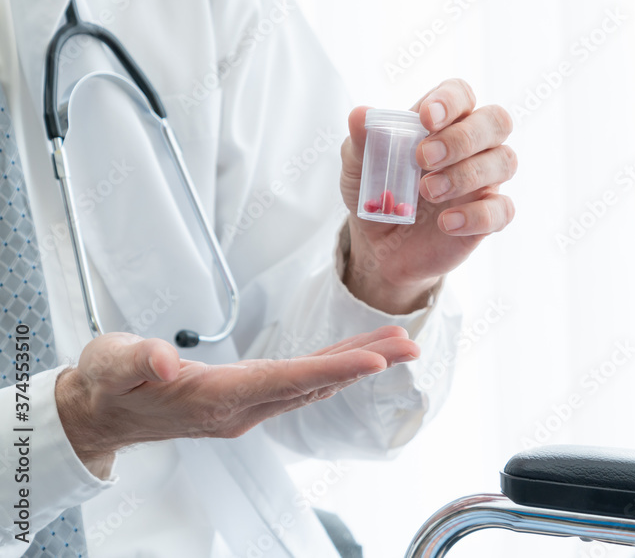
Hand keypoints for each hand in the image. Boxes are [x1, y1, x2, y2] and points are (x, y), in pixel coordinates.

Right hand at [55, 328, 418, 475]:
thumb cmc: (107, 386)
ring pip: (313, 383)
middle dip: (363, 364)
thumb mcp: (110, 366)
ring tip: (397, 344)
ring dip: (356, 363)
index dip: (331, 368)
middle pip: (313, 383)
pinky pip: (302, 381)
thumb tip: (163, 360)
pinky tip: (355, 352)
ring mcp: (248, 406)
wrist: (102, 415)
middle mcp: (241, 408)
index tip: (374, 360)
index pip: (285, 381)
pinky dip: (334, 364)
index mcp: (215, 398)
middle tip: (409, 346)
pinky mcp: (248, 397)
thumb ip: (136, 361)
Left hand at [341, 79, 517, 313]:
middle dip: (463, 138)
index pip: (461, 94)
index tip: (426, 118)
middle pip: (496, 121)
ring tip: (428, 192)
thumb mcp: (359, 166)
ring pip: (505, 161)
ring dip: (467, 174)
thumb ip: (362, 140)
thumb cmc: (376, 192)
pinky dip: (477, 215)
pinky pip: (503, 209)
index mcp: (443, 122)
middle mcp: (472, 146)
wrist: (378, 245)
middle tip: (424, 158)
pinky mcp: (488, 216)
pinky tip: (446, 223)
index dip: (450, 100)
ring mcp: (484, 180)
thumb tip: (360, 115)